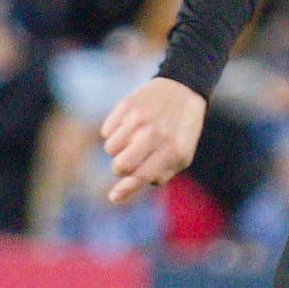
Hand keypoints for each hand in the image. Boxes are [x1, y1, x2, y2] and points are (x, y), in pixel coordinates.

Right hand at [99, 78, 205, 206]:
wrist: (182, 89)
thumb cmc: (181, 130)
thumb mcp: (182, 154)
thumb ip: (161, 173)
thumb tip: (131, 186)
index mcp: (172, 150)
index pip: (142, 176)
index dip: (125, 190)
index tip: (113, 197)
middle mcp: (154, 135)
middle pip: (120, 166)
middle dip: (120, 169)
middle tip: (127, 162)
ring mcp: (138, 120)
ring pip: (110, 149)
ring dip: (117, 149)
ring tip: (132, 139)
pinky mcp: (126, 106)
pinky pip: (106, 131)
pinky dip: (113, 133)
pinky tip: (128, 125)